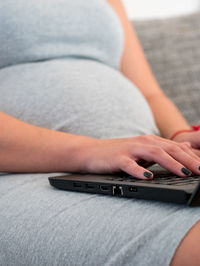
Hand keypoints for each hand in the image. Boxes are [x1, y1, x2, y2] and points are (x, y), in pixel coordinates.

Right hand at [75, 134, 199, 179]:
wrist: (92, 151)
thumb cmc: (118, 152)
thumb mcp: (144, 149)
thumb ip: (164, 148)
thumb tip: (185, 147)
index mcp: (150, 141)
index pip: (176, 148)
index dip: (192, 157)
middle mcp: (143, 142)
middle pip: (169, 150)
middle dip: (188, 160)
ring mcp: (130, 149)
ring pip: (154, 154)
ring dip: (170, 163)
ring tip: (184, 173)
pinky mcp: (117, 158)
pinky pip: (129, 164)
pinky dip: (139, 170)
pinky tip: (148, 177)